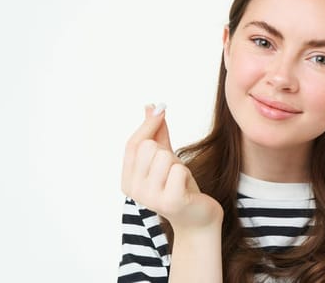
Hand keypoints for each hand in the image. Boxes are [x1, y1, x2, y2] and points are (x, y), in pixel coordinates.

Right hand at [121, 103, 222, 231]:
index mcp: (127, 180)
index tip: (162, 110)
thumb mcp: (165, 157)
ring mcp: (151, 198)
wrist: (197, 217)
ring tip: (180, 180)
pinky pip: (179, 169)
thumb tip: (151, 106)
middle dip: (167, 152)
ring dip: (179, 164)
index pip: (133, 144)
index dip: (148, 124)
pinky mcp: (170, 201)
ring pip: (165, 156)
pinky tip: (186, 188)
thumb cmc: (179, 186)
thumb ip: (156, 133)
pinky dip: (186, 174)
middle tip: (174, 170)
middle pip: (149, 147)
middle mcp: (134, 191)